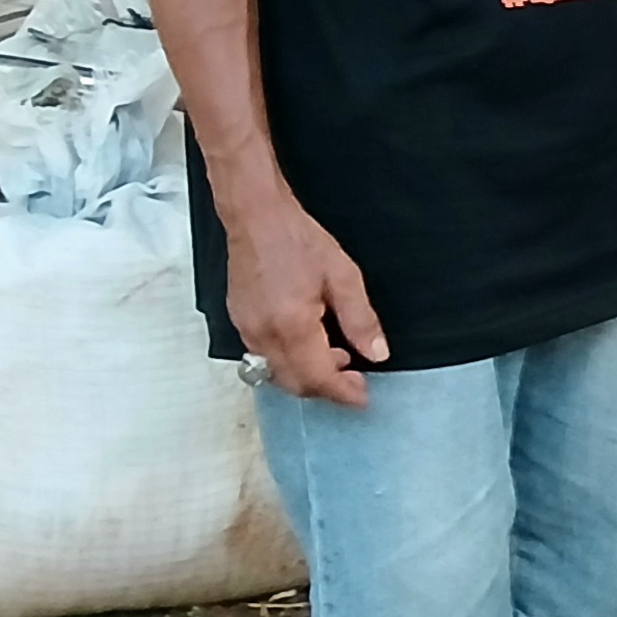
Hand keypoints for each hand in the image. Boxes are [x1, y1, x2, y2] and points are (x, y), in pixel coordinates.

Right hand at [222, 190, 387, 406]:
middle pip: (295, 384)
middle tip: (355, 378)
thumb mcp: (343, 277)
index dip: (343, 393)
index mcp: (292, 326)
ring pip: (277, 375)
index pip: (318, 378)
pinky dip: (289, 363)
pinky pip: (263, 358)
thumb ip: (361, 320)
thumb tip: (377, 353)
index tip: (363, 397)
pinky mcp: (239, 323)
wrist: (256, 218)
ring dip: (307, 377)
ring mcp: (246, 331)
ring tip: (337, 357)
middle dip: (326, 389)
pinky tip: (310, 344)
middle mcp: (263, 335)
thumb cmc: (298, 241)